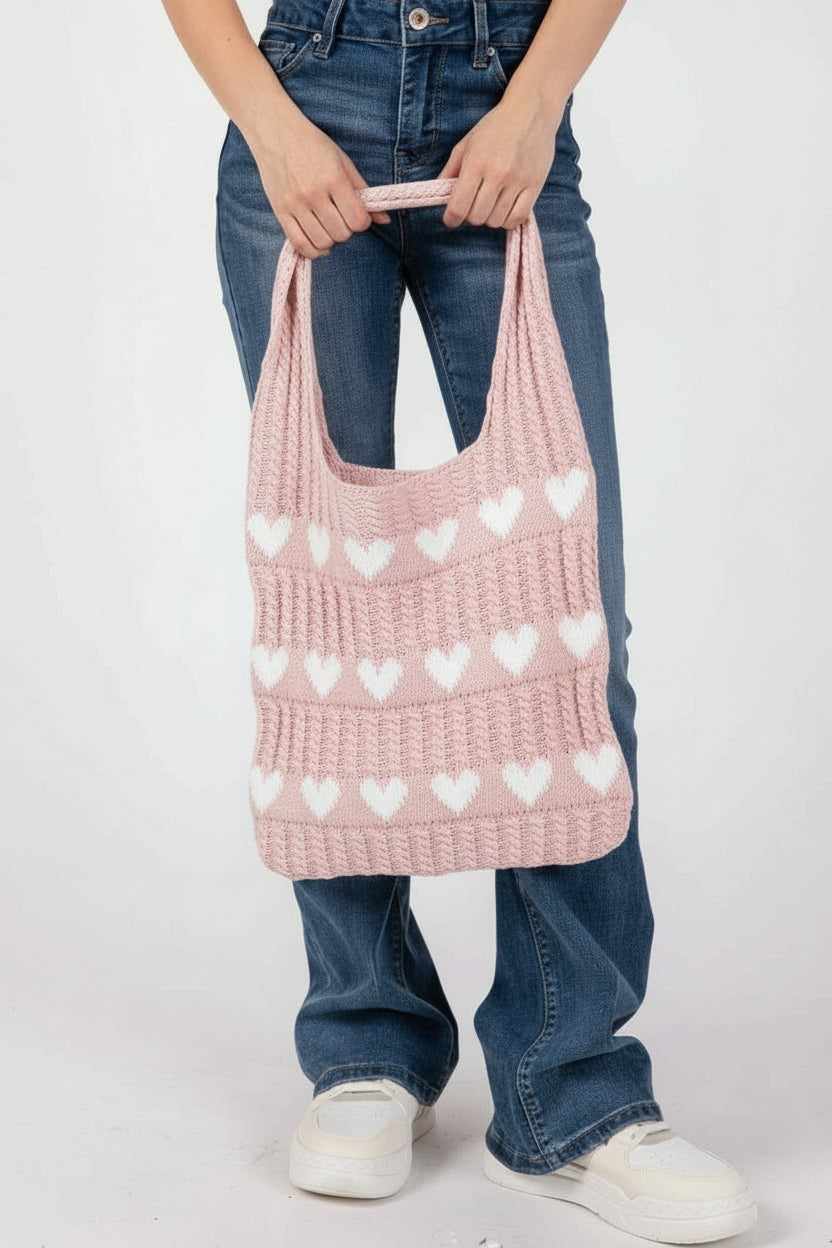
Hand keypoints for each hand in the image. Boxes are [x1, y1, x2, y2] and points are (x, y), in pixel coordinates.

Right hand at [251, 104, 391, 258]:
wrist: (274, 132)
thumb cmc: (312, 144)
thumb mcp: (343, 161)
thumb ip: (363, 190)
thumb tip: (385, 220)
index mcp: (333, 179)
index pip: (357, 220)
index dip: (362, 222)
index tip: (357, 215)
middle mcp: (314, 193)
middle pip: (341, 234)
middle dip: (346, 230)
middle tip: (341, 218)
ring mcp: (295, 204)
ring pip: (322, 242)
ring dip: (331, 240)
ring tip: (329, 226)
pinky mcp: (280, 211)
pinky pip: (299, 244)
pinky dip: (313, 251)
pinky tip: (319, 244)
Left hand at [436, 89, 565, 229]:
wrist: (531, 110)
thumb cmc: (495, 127)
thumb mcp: (466, 144)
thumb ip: (449, 171)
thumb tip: (438, 195)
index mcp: (476, 163)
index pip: (458, 207)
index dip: (451, 219)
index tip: (451, 219)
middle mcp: (497, 173)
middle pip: (477, 217)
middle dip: (471, 215)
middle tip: (474, 204)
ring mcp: (518, 180)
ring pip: (496, 221)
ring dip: (490, 217)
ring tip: (491, 203)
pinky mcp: (535, 184)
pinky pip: (517, 218)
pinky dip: (508, 220)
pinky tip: (505, 209)